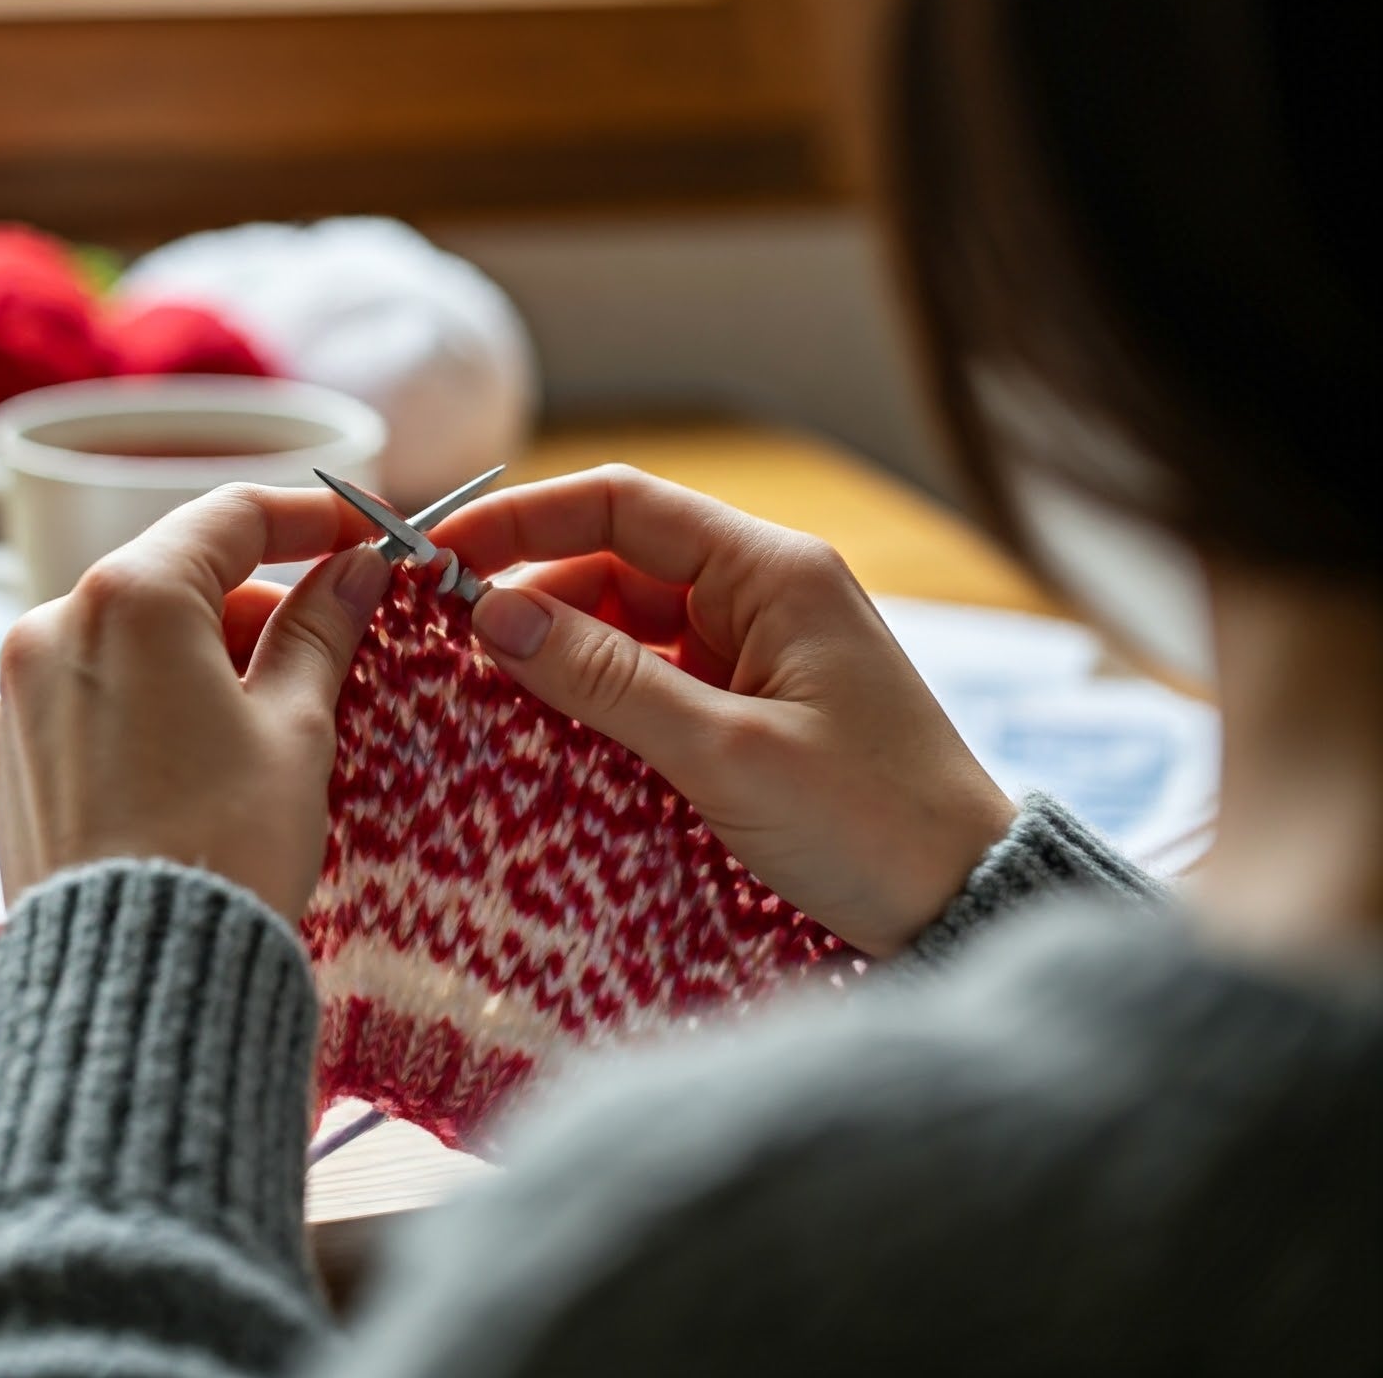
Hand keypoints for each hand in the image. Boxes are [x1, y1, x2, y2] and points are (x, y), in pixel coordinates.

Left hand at [0, 484, 389, 921]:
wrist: (134, 989)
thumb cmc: (226, 851)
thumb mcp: (296, 729)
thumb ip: (320, 630)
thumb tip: (354, 569)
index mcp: (129, 597)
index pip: (233, 518)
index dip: (310, 518)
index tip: (363, 535)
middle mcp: (53, 625)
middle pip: (177, 578)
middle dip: (259, 604)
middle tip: (334, 648)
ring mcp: (19, 690)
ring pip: (133, 637)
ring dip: (205, 655)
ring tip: (273, 725)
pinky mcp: (7, 751)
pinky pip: (93, 693)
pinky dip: (152, 701)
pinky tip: (203, 761)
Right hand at [435, 467, 1015, 956]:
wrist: (971, 912)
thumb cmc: (872, 825)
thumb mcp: (724, 752)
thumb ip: (604, 679)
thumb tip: (492, 614)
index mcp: (773, 571)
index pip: (624, 503)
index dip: (525, 519)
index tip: (444, 554)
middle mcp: (766, 593)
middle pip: (618, 562)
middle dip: (534, 595)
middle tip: (449, 644)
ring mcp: (762, 650)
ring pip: (631, 624)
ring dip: (563, 653)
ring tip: (487, 695)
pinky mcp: (757, 707)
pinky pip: (657, 678)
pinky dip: (601, 697)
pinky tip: (551, 732)